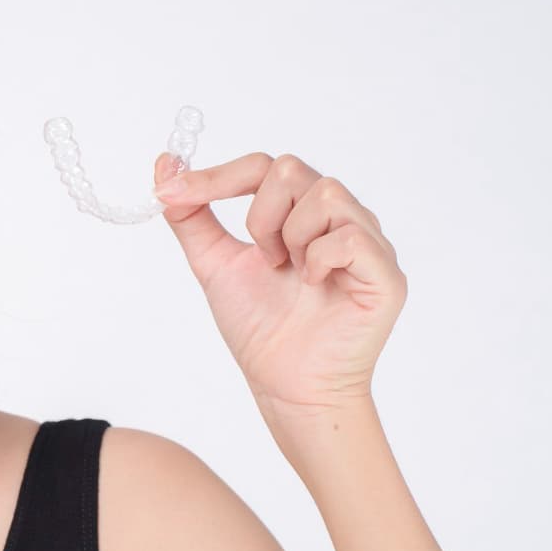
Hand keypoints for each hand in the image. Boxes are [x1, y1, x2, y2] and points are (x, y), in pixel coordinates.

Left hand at [151, 152, 406, 426]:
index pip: (262, 167)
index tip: (171, 192)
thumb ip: (191, 216)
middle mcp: (337, 217)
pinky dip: (320, 260)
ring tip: (292, 275)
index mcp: (299, 211)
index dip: (215, 176)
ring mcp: (367, 242)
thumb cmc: (260, 326)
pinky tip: (313, 286)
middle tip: (264, 259)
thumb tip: (165, 164)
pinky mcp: (386, 275)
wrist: (286, 386)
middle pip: (290, 169)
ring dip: (291, 238)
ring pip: (325, 193)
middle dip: (259, 217)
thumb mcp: (213, 262)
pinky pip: (350, 238)